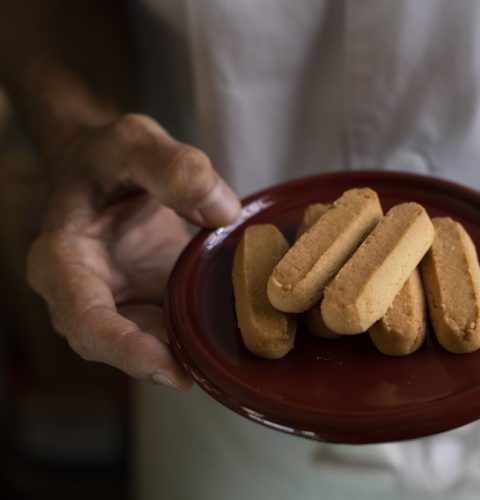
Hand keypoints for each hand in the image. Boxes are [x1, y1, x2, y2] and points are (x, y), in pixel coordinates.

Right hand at [27, 114, 240, 388]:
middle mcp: (82, 293)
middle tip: (217, 372)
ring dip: (189, 352)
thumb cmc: (109, 154)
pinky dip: (202, 330)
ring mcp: (117, 302)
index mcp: (62, 260)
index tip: (173, 370)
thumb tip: (224, 211)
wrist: (106, 164)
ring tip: (235, 354)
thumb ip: (174, 167)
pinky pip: (172, 327)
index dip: (126, 352)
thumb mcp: (135, 141)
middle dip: (167, 362)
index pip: (85, 322)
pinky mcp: (147, 301)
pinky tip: (239, 329)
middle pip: (118, 348)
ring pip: (150, 344)